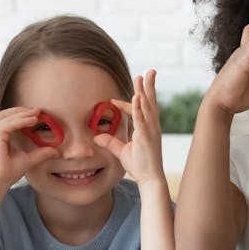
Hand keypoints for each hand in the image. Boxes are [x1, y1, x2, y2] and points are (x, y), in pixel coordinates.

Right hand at [0, 107, 60, 188]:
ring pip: (7, 116)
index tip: (38, 114)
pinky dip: (21, 120)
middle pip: (6, 114)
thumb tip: (56, 151)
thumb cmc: (8, 174)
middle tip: (39, 110)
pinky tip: (33, 121)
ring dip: (23, 113)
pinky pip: (9, 124)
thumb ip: (41, 153)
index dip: (23, 115)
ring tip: (37, 114)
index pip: (9, 120)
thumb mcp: (29, 159)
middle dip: (22, 110)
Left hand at [96, 70, 166, 185]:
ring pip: (146, 106)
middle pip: (150, 101)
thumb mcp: (121, 151)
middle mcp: (151, 126)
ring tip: (142, 77)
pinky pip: (141, 119)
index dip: (131, 101)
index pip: (140, 109)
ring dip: (144, 91)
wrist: (149, 178)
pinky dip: (139, 108)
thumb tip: (97, 137)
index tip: (118, 98)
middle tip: (150, 71)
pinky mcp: (146, 136)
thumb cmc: (139, 165)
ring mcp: (150, 130)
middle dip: (149, 86)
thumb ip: (110, 142)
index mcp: (147, 128)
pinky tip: (136, 97)